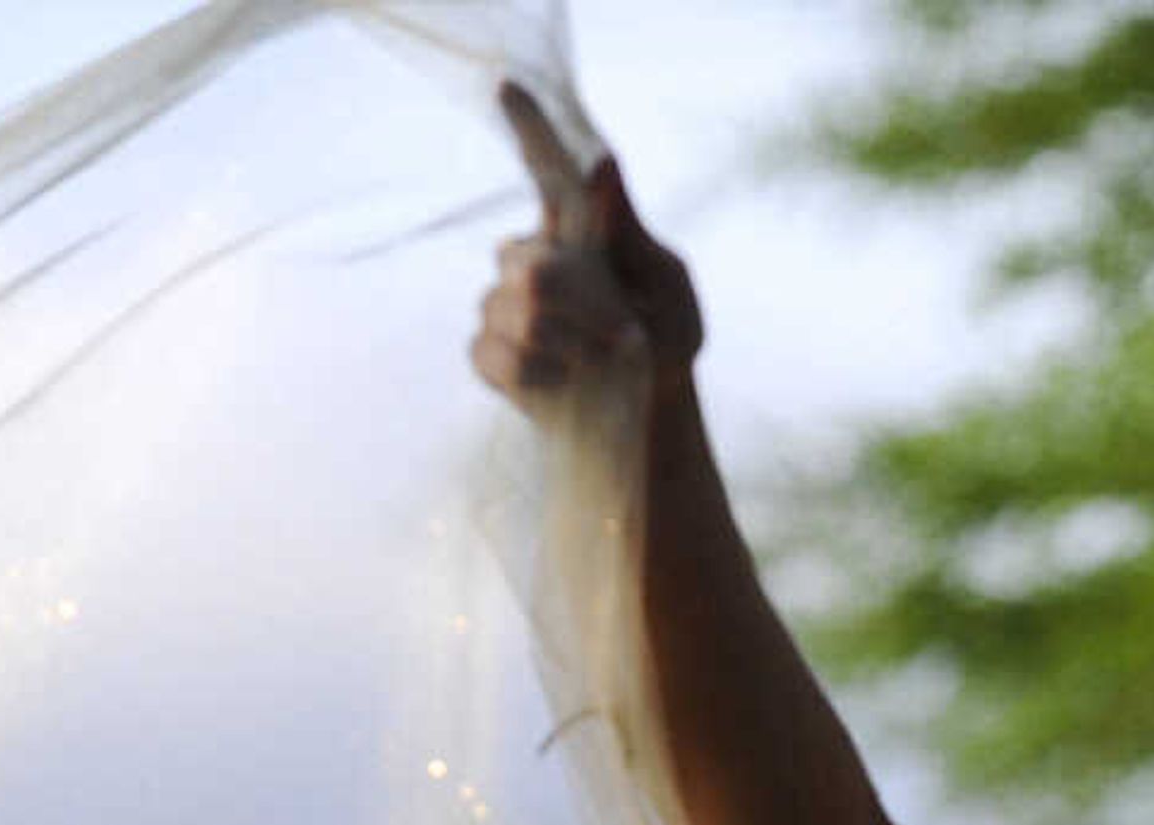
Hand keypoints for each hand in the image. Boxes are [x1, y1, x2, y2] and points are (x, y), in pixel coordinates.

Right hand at [473, 82, 701, 405]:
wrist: (648, 409)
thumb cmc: (664, 339)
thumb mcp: (665, 286)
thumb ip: (631, 232)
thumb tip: (602, 163)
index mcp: (576, 229)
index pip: (545, 167)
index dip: (528, 127)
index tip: (508, 86)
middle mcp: (530, 257)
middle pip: (528, 264)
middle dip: (583, 307)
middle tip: (622, 334)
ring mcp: (501, 303)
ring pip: (515, 311)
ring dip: (571, 345)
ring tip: (600, 360)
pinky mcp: (488, 352)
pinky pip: (496, 354)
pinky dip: (541, 375)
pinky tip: (566, 381)